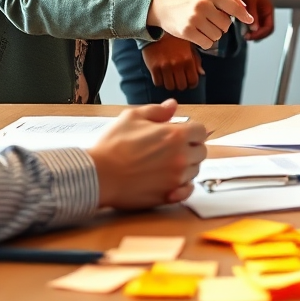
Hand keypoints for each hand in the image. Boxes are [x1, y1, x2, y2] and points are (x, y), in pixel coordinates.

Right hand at [90, 100, 206, 208]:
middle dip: (191, 147)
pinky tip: (173, 182)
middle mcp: (181, 157)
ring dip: (187, 166)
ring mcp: (176, 178)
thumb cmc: (113, 144)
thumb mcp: (132, 117)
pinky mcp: (168, 195)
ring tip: (168, 164)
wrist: (99, 175)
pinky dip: (184, 186)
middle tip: (174, 149)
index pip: (200, 131)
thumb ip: (157, 110)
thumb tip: (173, 105)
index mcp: (175, 135)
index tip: (181, 133)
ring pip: (194, 170)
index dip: (192, 130)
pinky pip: (188, 190)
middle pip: (201, 151)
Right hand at [142, 35, 203, 91]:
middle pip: (181, 86)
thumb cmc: (175, 38)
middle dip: (181, 84)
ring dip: (170, 84)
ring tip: (170, 78)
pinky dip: (160, 82)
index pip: (193, 81)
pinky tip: (161, 76)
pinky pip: (158, 83)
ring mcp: (165, 67)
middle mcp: (177, 64)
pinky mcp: (153, 67)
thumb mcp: (189, 45)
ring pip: (170, 86)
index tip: (189, 81)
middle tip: (179, 80)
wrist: (157, 30)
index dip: (192, 84)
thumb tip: (201, 73)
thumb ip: (196, 60)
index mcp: (188, 59)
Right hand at [147, 0, 252, 47]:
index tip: (250, 20)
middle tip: (210, 20)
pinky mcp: (186, 31)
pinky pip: (207, 43)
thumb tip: (244, 7)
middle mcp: (202, 3)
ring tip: (201, 25)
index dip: (244, 15)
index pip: (233, 6)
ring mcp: (194, 18)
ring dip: (213, 34)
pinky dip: (205, 41)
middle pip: (226, 24)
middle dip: (222, 25)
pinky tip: (197, 33)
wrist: (161, 6)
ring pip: (218, 35)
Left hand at [241, 0, 274, 41]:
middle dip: (257, 35)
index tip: (251, 35)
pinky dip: (250, 31)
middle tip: (247, 37)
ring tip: (245, 35)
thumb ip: (253, 14)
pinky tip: (244, 31)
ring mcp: (261, 17)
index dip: (261, 33)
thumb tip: (254, 29)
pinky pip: (254, 27)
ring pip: (260, 30)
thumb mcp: (252, 2)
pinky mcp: (254, 17)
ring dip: (254, 34)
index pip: (269, 27)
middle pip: (266, 31)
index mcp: (269, 11)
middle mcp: (266, 15)